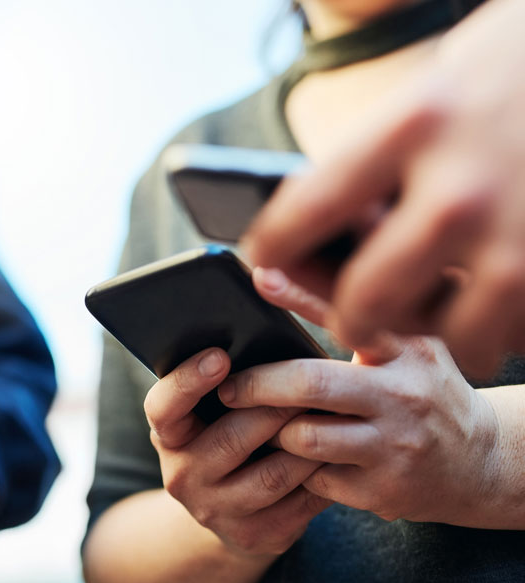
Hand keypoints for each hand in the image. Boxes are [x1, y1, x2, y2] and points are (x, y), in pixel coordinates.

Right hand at [144, 348, 330, 556]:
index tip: (220, 355)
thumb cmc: (227, 434)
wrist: (229, 509)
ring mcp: (216, 510)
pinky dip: (322, 476)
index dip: (188, 381)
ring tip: (333, 418)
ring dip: (307, 445)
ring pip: (272, 475)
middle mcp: (182, 475)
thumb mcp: (209, 411)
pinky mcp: (254, 535)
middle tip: (311, 384)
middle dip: (275, 409)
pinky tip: (339, 455)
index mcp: (168, 435)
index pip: (163, 407)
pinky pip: (298, 505)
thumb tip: (260, 338)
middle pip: (231, 439)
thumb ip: (224, 382)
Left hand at [219, 267, 499, 525]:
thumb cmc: (426, 393)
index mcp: (406, 349)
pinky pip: (313, 478)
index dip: (298, 295)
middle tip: (229, 388)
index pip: (347, 315)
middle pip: (310, 384)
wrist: (482, 463)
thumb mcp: (407, 347)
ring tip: (269, 426)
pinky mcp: (383, 491)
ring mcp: (394, 446)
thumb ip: (360, 318)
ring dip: (275, 432)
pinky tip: (300, 461)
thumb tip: (293, 275)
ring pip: (303, 437)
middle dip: (257, 385)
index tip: (259, 278)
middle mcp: (403, 395)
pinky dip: (297, 470)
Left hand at [242, 0, 524, 375]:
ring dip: (430, 331)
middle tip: (350, 321)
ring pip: (442, 332)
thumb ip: (378, 159)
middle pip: (366, 297)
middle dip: (348, 319)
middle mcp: (460, 190)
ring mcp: (516, 236)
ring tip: (427, 315)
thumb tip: (314, 221)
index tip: (262, 261)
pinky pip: (511, 332)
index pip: (307, 210)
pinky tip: (488, 298)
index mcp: (412, 128)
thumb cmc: (511, 69)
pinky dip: (496, 328)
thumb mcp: (429, 94)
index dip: (272, 249)